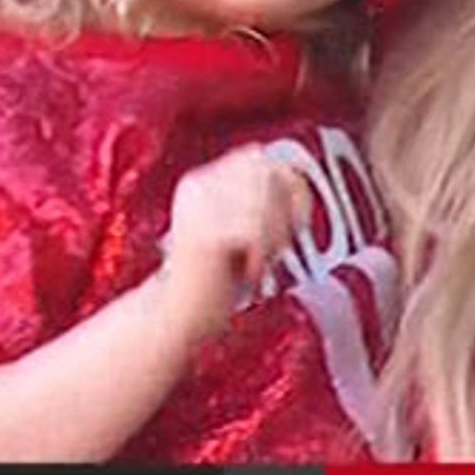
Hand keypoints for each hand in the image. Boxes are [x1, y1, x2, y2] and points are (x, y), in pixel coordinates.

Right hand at [161, 148, 311, 336]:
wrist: (176, 316)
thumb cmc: (212, 277)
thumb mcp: (233, 228)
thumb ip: (255, 201)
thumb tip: (293, 176)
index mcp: (200, 182)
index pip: (254, 157)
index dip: (287, 182)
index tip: (298, 214)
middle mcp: (196, 190)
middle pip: (262, 175)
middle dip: (283, 210)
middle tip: (280, 243)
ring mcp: (198, 212)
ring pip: (261, 203)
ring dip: (274, 236)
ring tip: (264, 260)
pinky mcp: (204, 237)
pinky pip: (253, 231)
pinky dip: (263, 254)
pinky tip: (253, 272)